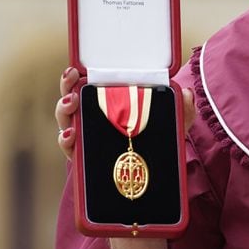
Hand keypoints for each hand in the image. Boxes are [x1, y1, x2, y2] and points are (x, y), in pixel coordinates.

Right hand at [54, 67, 197, 159]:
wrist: (150, 179)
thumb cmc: (153, 144)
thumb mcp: (170, 126)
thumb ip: (181, 110)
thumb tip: (185, 93)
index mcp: (107, 107)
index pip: (86, 87)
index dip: (75, 77)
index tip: (75, 69)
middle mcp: (91, 121)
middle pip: (70, 101)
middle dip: (66, 88)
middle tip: (72, 82)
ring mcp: (85, 141)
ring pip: (65, 122)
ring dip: (63, 111)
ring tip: (71, 104)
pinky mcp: (84, 161)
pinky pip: (69, 149)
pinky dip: (66, 141)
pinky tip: (72, 136)